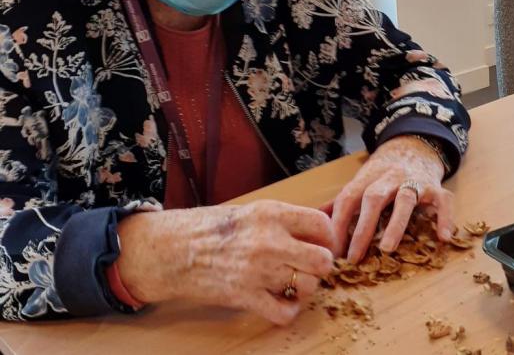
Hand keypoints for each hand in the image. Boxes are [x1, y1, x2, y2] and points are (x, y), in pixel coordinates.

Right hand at [116, 200, 334, 324]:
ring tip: (292, 283)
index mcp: (272, 214)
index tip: (323, 244)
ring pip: (308, 286)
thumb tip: (319, 230)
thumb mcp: (253, 211)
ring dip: (305, 288)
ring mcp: (258, 271)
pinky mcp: (246, 297)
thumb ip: (285, 220)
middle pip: (322, 260)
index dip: (329, 237)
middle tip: (310, 267)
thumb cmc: (214, 228)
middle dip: (321, 266)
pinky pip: (285, 312)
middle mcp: (270, 241)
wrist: (175, 250)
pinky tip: (280, 302)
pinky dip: (288, 311)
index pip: (322, 225)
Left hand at [326, 136, 454, 262]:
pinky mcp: (436, 187)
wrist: (414, 146)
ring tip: (387, 248)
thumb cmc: (382, 174)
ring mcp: (414, 181)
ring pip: (405, 199)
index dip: (338, 223)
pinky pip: (443, 202)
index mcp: (367, 178)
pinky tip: (443, 238)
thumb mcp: (360, 182)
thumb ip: (340, 202)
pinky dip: (444, 218)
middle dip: (362, 228)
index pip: (348, 198)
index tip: (332, 250)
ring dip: (395, 223)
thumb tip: (312, 219)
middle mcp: (390, 177)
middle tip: (353, 257)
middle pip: (374, 199)